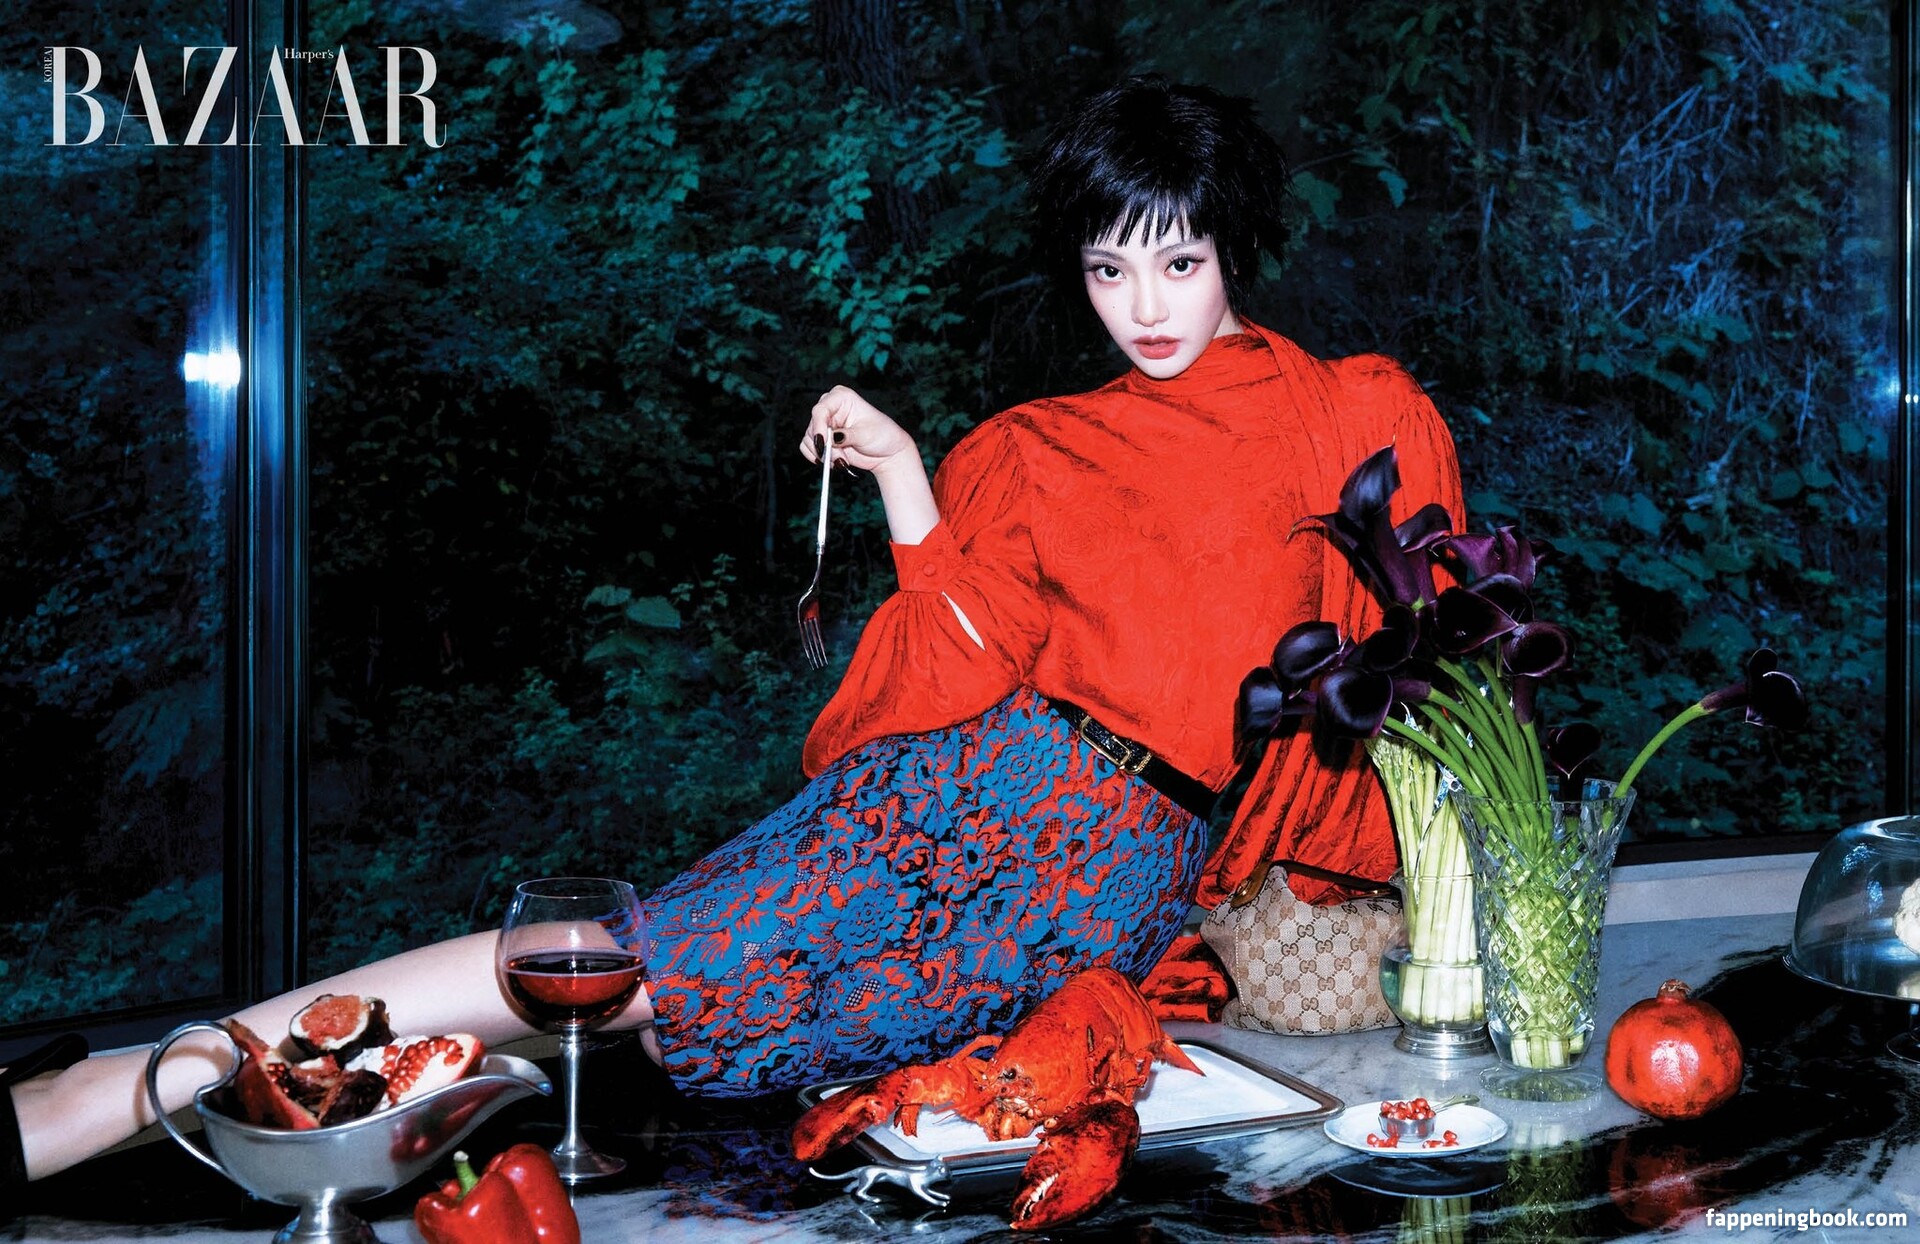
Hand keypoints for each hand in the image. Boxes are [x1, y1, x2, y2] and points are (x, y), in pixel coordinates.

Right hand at [801, 386, 915, 474]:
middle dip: (825, 447)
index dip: (818, 427)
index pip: (820, 410)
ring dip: (824, 455)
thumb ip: (847, 435)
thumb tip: (832, 438)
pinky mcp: (823, 439)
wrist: (887, 453)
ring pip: (809, 440)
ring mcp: (825, 424)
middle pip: (813, 426)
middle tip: (840, 459)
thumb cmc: (883, 436)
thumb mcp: (866, 434)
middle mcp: (830, 408)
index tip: (824, 444)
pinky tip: (835, 462)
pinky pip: (807, 448)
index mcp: (842, 397)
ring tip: (843, 461)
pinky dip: (818, 459)